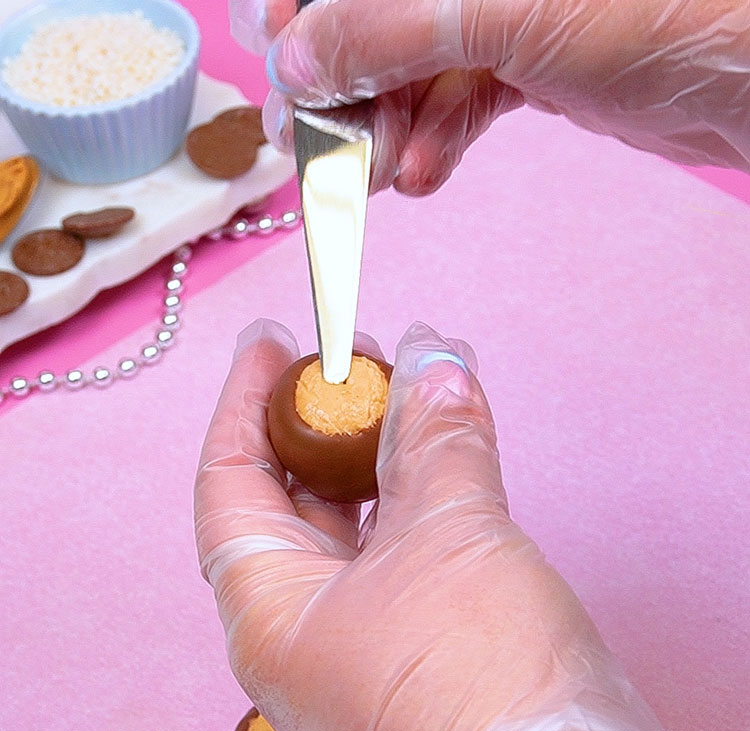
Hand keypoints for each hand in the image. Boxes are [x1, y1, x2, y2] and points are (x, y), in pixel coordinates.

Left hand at [195, 318, 680, 730]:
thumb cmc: (474, 685)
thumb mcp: (446, 538)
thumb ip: (436, 441)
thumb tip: (434, 360)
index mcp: (272, 611)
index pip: (231, 484)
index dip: (244, 404)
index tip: (269, 344)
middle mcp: (308, 623)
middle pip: (296, 493)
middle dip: (326, 416)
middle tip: (356, 357)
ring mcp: (367, 625)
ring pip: (360, 509)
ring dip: (385, 439)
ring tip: (411, 375)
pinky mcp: (424, 625)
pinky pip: (408, 530)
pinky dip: (426, 474)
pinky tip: (449, 427)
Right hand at [231, 0, 749, 194]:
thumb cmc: (662, 13)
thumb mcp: (505, 13)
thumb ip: (388, 30)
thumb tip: (295, 61)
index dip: (301, 7)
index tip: (281, 64)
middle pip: (371, 15)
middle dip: (339, 84)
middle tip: (313, 146)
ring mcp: (499, 9)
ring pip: (410, 65)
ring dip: (383, 127)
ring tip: (374, 175)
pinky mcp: (524, 58)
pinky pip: (455, 97)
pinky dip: (434, 140)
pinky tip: (422, 176)